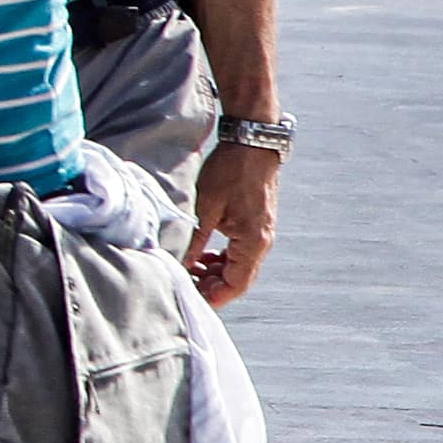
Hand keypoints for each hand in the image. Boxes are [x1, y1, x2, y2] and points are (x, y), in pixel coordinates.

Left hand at [189, 141, 279, 302]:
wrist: (252, 144)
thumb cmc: (230, 171)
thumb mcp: (205, 207)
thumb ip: (195, 240)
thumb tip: (180, 265)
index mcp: (253, 242)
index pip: (235, 285)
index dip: (213, 297)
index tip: (190, 298)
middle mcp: (262, 242)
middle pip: (237, 279)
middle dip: (210, 285)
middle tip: (182, 281)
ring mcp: (260, 233)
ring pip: (237, 266)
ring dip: (214, 271)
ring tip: (188, 267)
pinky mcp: (255, 224)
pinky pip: (239, 252)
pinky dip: (221, 258)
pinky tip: (202, 252)